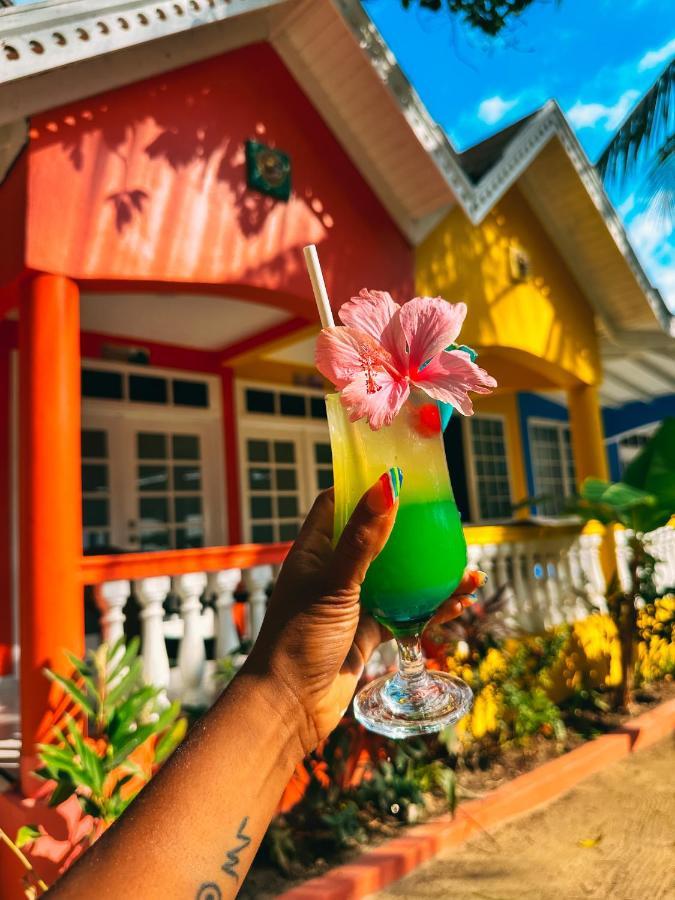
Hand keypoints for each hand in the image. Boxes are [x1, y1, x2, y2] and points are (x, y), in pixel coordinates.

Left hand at [245, 478, 481, 755]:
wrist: (290, 708)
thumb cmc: (299, 640)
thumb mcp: (334, 584)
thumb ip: (363, 538)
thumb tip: (387, 485)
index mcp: (314, 551)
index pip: (336, 503)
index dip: (363, 485)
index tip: (399, 473)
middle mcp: (333, 571)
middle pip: (376, 538)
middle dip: (411, 530)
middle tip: (445, 519)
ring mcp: (352, 602)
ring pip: (398, 579)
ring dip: (430, 575)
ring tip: (469, 572)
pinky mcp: (367, 631)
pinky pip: (405, 613)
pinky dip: (430, 609)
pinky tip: (459, 606)